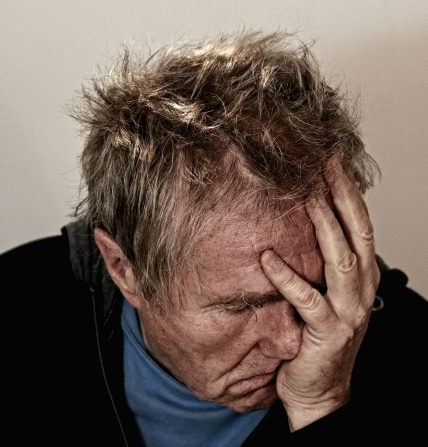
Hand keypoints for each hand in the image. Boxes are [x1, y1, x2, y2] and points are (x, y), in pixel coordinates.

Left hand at [260, 156, 380, 430]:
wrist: (320, 389)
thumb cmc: (319, 338)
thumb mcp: (327, 294)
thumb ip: (321, 263)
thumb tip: (300, 224)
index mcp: (361, 276)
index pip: (360, 224)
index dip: (348, 192)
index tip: (332, 162)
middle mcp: (360, 289)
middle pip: (356, 232)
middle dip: (342, 195)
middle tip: (324, 164)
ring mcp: (347, 310)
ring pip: (340, 259)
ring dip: (324, 225)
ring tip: (306, 197)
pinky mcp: (326, 332)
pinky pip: (306, 299)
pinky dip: (287, 277)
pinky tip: (268, 258)